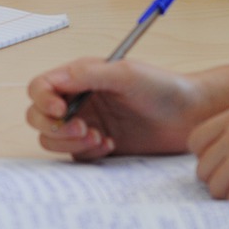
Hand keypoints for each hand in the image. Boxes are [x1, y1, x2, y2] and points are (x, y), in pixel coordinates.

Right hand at [27, 59, 228, 161]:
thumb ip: (88, 74)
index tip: (59, 110)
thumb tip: (56, 81)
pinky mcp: (97, 146)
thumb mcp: (126, 74)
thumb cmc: (163, 87)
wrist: (191, 116)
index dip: (42, 99)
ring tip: (98, 137)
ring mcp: (86, 124)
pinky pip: (75, 155)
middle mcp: (79, 100)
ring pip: (52, 138)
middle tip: (83, 128)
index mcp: (80, 77)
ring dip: (69, 141)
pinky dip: (86, 152)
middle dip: (54, 126)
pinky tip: (109, 145)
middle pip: (38, 116)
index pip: (41, 87)